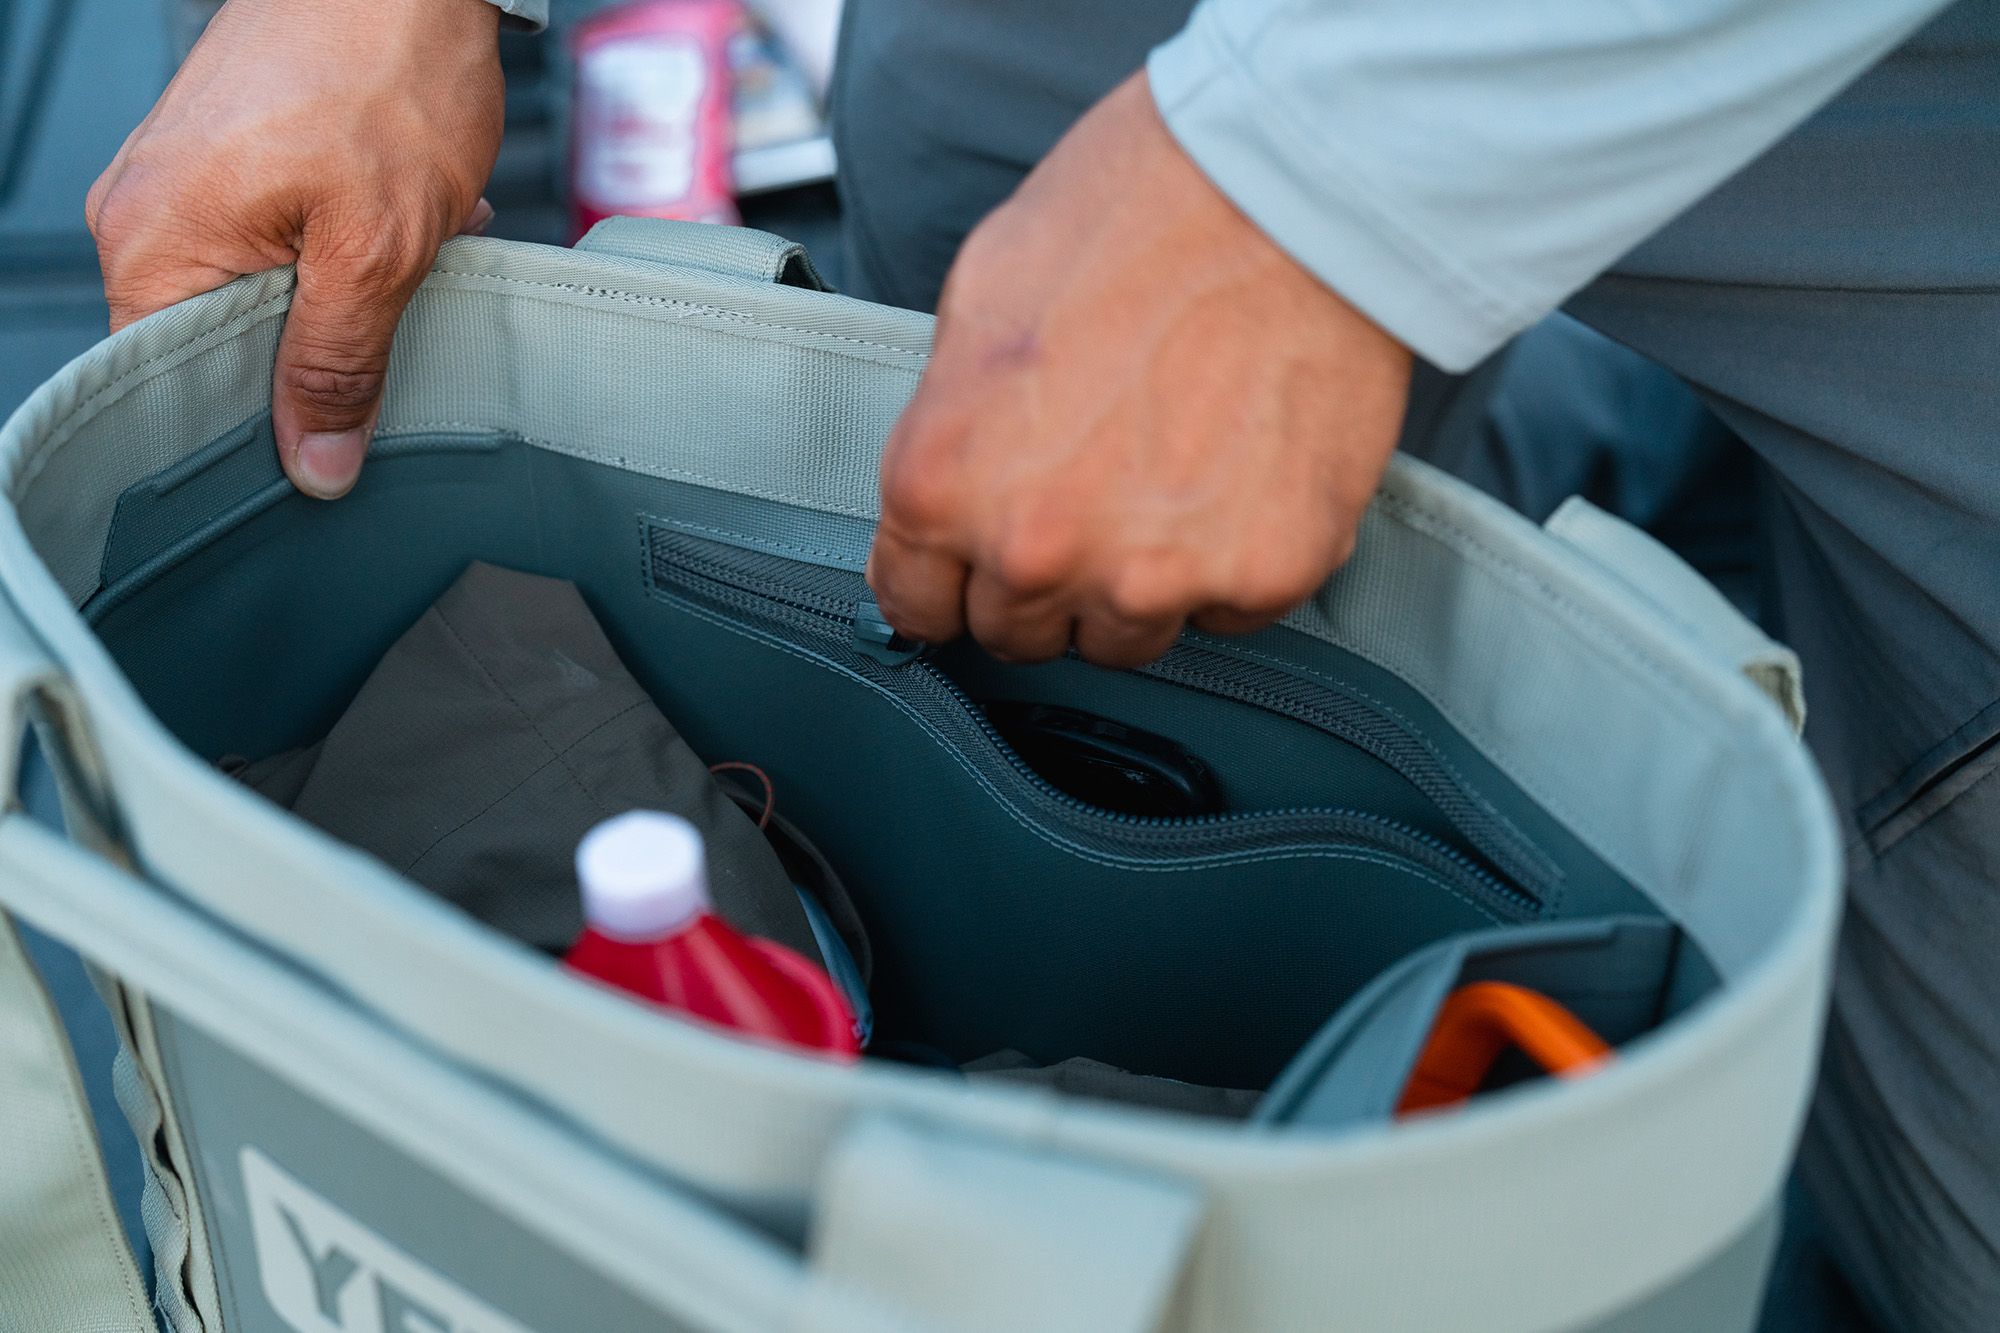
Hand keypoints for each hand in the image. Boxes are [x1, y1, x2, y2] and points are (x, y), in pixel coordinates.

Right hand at [86, 0, 504, 498]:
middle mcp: (149, 213)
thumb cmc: (384, 71)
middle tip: (390, 325)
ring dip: (351, 298)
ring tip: (406, 255)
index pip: (174, 389)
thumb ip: (339, 362)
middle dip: (320, 353)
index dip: (254, 429)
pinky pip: (286, 247)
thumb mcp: (378, 248)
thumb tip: (316, 460)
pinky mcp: (235, 163)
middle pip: (223, 349)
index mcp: (155, 243)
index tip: (325, 445)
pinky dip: (353, 253)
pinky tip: (407, 230)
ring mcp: (188, 184)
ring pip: (268, 299)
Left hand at [867, 73, 1413, 667]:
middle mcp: (1037, 548)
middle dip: (1046, 578)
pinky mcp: (1261, 576)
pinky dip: (1234, 560)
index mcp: (944, 482)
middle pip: (1020, 634)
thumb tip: (953, 492)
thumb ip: (953, 426)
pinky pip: (1228, 613)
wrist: (1287, 189)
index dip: (947, 582)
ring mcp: (1154, 575)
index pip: (917, 607)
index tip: (974, 569)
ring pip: (1125, 638)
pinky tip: (1242, 472)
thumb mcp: (980, 301)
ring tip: (1173, 472)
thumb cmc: (1133, 214)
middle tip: (1094, 489)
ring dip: (1138, 581)